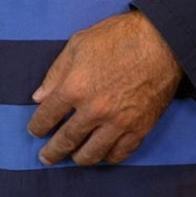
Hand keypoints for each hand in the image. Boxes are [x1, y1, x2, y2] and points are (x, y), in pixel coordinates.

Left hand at [27, 11, 181, 166]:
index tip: (34, 131)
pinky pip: (119, 154)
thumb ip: (55, 73)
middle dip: (53, 151)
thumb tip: (39, 97)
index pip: (47, 116)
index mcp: (74, 87)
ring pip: (92, 154)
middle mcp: (93, 111)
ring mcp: (117, 123)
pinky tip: (101, 155)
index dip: (37, 126)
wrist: (161, 42)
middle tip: (45, 158)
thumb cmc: (116, 37)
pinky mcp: (139, 129)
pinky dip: (107, 158)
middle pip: (67, 140)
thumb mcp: (77, 44)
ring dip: (78, 159)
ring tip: (72, 158)